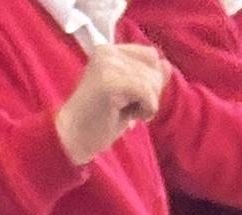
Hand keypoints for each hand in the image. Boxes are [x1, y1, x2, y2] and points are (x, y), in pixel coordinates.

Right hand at [54, 39, 167, 164]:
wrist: (75, 136)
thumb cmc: (101, 119)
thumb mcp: (130, 96)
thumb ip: (147, 78)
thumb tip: (167, 64)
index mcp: (110, 50)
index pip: (150, 55)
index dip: (152, 80)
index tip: (133, 97)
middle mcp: (107, 51)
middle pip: (154, 69)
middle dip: (150, 95)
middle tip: (127, 108)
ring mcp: (107, 63)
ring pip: (152, 82)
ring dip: (147, 105)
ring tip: (125, 111)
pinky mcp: (109, 80)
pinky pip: (146, 93)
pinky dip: (146, 110)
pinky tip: (130, 116)